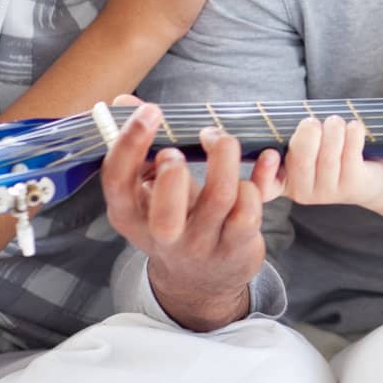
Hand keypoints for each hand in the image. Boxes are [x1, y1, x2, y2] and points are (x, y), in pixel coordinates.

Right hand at [101, 103, 266, 330]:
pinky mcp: (238, 245)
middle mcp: (163, 236)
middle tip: (182, 148)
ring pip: (220, 199)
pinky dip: (260, 176)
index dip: (130, 144)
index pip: (117, 182)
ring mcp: (203, 244)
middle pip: (166, 212)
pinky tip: (265, 157)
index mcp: (130, 215)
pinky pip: (251, 207)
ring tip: (222, 140)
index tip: (151, 110)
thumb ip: (140, 146)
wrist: (202, 281)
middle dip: (175, 173)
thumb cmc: (176, 220)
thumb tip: (122, 100)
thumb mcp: (150, 191)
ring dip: (225, 158)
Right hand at [250, 116, 382, 208]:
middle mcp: (302, 192)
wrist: (370, 177)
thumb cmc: (329, 152)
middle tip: (312, 121)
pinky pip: (350, 155)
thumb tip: (301, 122)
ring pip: (328, 157)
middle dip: (307, 135)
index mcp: (282, 182)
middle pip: (300, 162)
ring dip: (333, 130)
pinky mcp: (352, 186)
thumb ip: (296, 136)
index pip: (265, 187)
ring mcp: (328, 192)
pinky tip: (354, 126)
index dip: (264, 173)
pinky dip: (352, 134)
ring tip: (335, 120)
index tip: (270, 153)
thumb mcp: (307, 147)